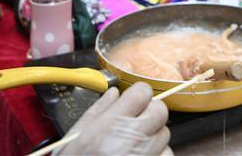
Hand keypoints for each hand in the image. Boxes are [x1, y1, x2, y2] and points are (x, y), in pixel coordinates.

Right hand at [55, 83, 170, 155]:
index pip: (143, 92)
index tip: (133, 101)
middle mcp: (132, 140)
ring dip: (153, 136)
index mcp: (111, 125)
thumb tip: (114, 93)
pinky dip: (157, 155)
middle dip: (150, 113)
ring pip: (165, 134)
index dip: (139, 94)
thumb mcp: (75, 138)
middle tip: (135, 122)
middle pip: (160, 111)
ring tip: (133, 146)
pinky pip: (166, 155)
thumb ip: (96, 112)